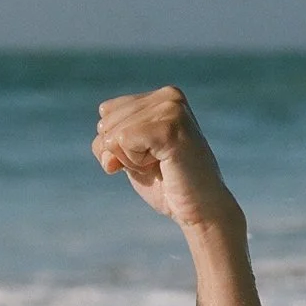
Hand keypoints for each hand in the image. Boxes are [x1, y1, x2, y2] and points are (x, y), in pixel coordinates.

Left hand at [91, 86, 241, 232]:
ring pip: (113, 133)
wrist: (200, 209)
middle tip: (157, 163)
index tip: (149, 156)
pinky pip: (123, 140)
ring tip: (162, 164)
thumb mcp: (130, 156)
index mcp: (160, 97)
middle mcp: (168, 96)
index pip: (106, 113)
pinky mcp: (169, 126)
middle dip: (121, 153)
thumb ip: (111, 141)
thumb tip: (104, 141)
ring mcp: (171, 109)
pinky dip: (135, 162)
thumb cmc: (166, 184)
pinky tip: (162, 164)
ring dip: (131, 159)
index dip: (116, 144)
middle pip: (106, 122)